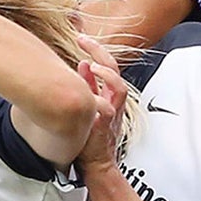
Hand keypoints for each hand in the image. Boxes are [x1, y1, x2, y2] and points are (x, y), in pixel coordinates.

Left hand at [75, 35, 128, 171]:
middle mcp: (114, 99)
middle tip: (83, 40)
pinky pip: (110, 104)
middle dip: (99, 51)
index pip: (107, 65)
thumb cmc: (90, 136)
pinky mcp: (108, 122)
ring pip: (119, 85)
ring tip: (91, 63)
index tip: (81, 38)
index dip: (96, 50)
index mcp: (109, 93)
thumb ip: (88, 86)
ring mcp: (113, 110)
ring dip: (106, 72)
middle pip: (114, 68)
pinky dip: (103, 90)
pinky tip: (90, 83)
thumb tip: (82, 65)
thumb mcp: (89, 104)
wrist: (96, 162)